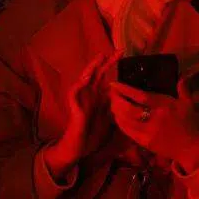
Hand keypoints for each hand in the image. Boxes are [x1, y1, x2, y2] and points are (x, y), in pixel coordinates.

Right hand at [43, 54, 111, 180]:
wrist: (80, 147)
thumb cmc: (93, 133)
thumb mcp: (109, 117)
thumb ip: (114, 105)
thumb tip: (125, 95)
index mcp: (98, 95)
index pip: (106, 76)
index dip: (112, 64)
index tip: (123, 54)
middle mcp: (89, 93)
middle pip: (97, 73)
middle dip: (106, 61)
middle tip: (118, 51)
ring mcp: (80, 98)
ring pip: (84, 78)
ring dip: (91, 68)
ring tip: (100, 58)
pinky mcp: (73, 105)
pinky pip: (74, 91)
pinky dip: (79, 84)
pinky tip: (86, 78)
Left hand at [109, 79, 198, 172]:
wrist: (190, 148)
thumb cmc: (188, 123)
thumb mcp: (188, 104)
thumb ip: (183, 89)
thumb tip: (181, 75)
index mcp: (164, 106)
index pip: (141, 97)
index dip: (126, 90)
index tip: (115, 84)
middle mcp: (154, 119)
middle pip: (129, 109)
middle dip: (117, 100)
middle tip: (112, 93)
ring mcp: (148, 132)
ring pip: (126, 121)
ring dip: (116, 111)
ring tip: (112, 102)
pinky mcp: (144, 142)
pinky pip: (127, 131)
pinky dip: (120, 122)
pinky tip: (117, 116)